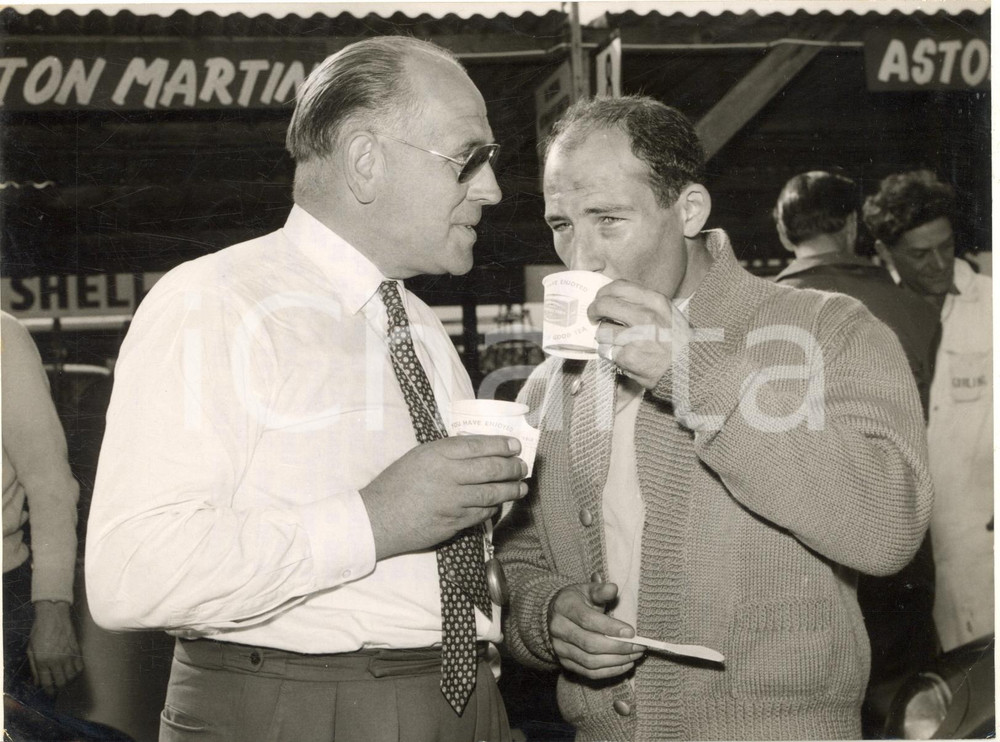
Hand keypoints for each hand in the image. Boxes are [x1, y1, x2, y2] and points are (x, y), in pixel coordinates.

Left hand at [28, 600, 83, 695]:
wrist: (53, 616)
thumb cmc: (38, 632)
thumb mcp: (31, 650)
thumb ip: (34, 668)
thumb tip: (37, 682)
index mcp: (43, 661)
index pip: (47, 683)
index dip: (49, 691)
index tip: (50, 693)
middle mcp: (57, 660)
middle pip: (62, 682)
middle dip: (59, 688)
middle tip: (57, 687)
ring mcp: (68, 655)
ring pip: (72, 676)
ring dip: (69, 680)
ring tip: (65, 679)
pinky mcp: (76, 649)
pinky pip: (80, 666)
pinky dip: (77, 671)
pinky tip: (73, 670)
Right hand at [361, 435, 527, 559]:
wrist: (377, 518)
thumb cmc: (395, 484)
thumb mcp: (419, 457)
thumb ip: (447, 452)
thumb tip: (478, 450)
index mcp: (438, 454)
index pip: (479, 446)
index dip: (502, 445)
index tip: (516, 446)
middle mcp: (447, 476)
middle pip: (491, 469)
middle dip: (512, 467)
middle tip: (522, 467)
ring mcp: (452, 501)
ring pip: (491, 494)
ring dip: (510, 490)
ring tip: (521, 487)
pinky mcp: (453, 523)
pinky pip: (481, 514)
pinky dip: (493, 508)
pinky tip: (498, 504)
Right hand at [548, 582, 644, 679]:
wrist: (555, 614)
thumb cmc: (577, 601)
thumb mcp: (587, 590)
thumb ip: (601, 590)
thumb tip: (613, 588)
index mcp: (564, 607)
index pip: (587, 620)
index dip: (610, 627)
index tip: (631, 632)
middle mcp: (558, 629)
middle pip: (589, 643)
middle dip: (618, 647)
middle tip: (639, 646)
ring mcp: (560, 648)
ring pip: (590, 661)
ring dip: (616, 661)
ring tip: (635, 655)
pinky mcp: (564, 662)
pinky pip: (589, 672)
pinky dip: (609, 671)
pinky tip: (625, 664)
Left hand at [589, 280, 688, 389]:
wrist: (687, 369)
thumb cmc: (676, 341)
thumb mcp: (667, 312)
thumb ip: (644, 303)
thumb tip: (614, 298)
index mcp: (654, 301)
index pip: (619, 287)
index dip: (604, 292)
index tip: (600, 299)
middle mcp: (645, 316)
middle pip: (604, 305)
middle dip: (593, 311)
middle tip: (593, 317)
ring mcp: (635, 337)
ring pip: (601, 331)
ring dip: (603, 337)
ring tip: (614, 342)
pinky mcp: (628, 356)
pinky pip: (605, 351)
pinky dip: (609, 354)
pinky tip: (621, 356)